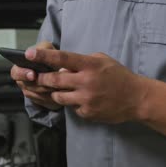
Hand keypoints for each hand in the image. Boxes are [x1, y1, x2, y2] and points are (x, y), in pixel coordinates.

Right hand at [10, 41, 61, 110]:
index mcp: (20, 68)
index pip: (15, 73)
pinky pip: (45, 102)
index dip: (23, 74)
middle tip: (48, 83)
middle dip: (39, 85)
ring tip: (58, 86)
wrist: (58, 65)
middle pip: (27, 87)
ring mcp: (30, 92)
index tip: (33, 74)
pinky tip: (61, 92)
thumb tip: (39, 56)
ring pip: (37, 95)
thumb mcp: (45, 47)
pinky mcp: (40, 100)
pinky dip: (52, 97)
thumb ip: (42, 50)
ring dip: (48, 91)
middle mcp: (22, 82)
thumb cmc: (49, 54)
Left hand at [25, 48, 149, 123]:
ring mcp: (86, 99)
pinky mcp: (87, 112)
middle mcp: (86, 82)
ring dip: (55, 92)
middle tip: (36, 77)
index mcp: (90, 65)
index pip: (62, 58)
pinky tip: (83, 100)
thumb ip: (82, 62)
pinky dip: (72, 103)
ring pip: (58, 97)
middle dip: (42, 78)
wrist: (137, 99)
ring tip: (62, 89)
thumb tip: (62, 65)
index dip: (43, 56)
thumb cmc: (118, 77)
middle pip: (54, 80)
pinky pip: (71, 108)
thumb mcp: (102, 61)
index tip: (29, 54)